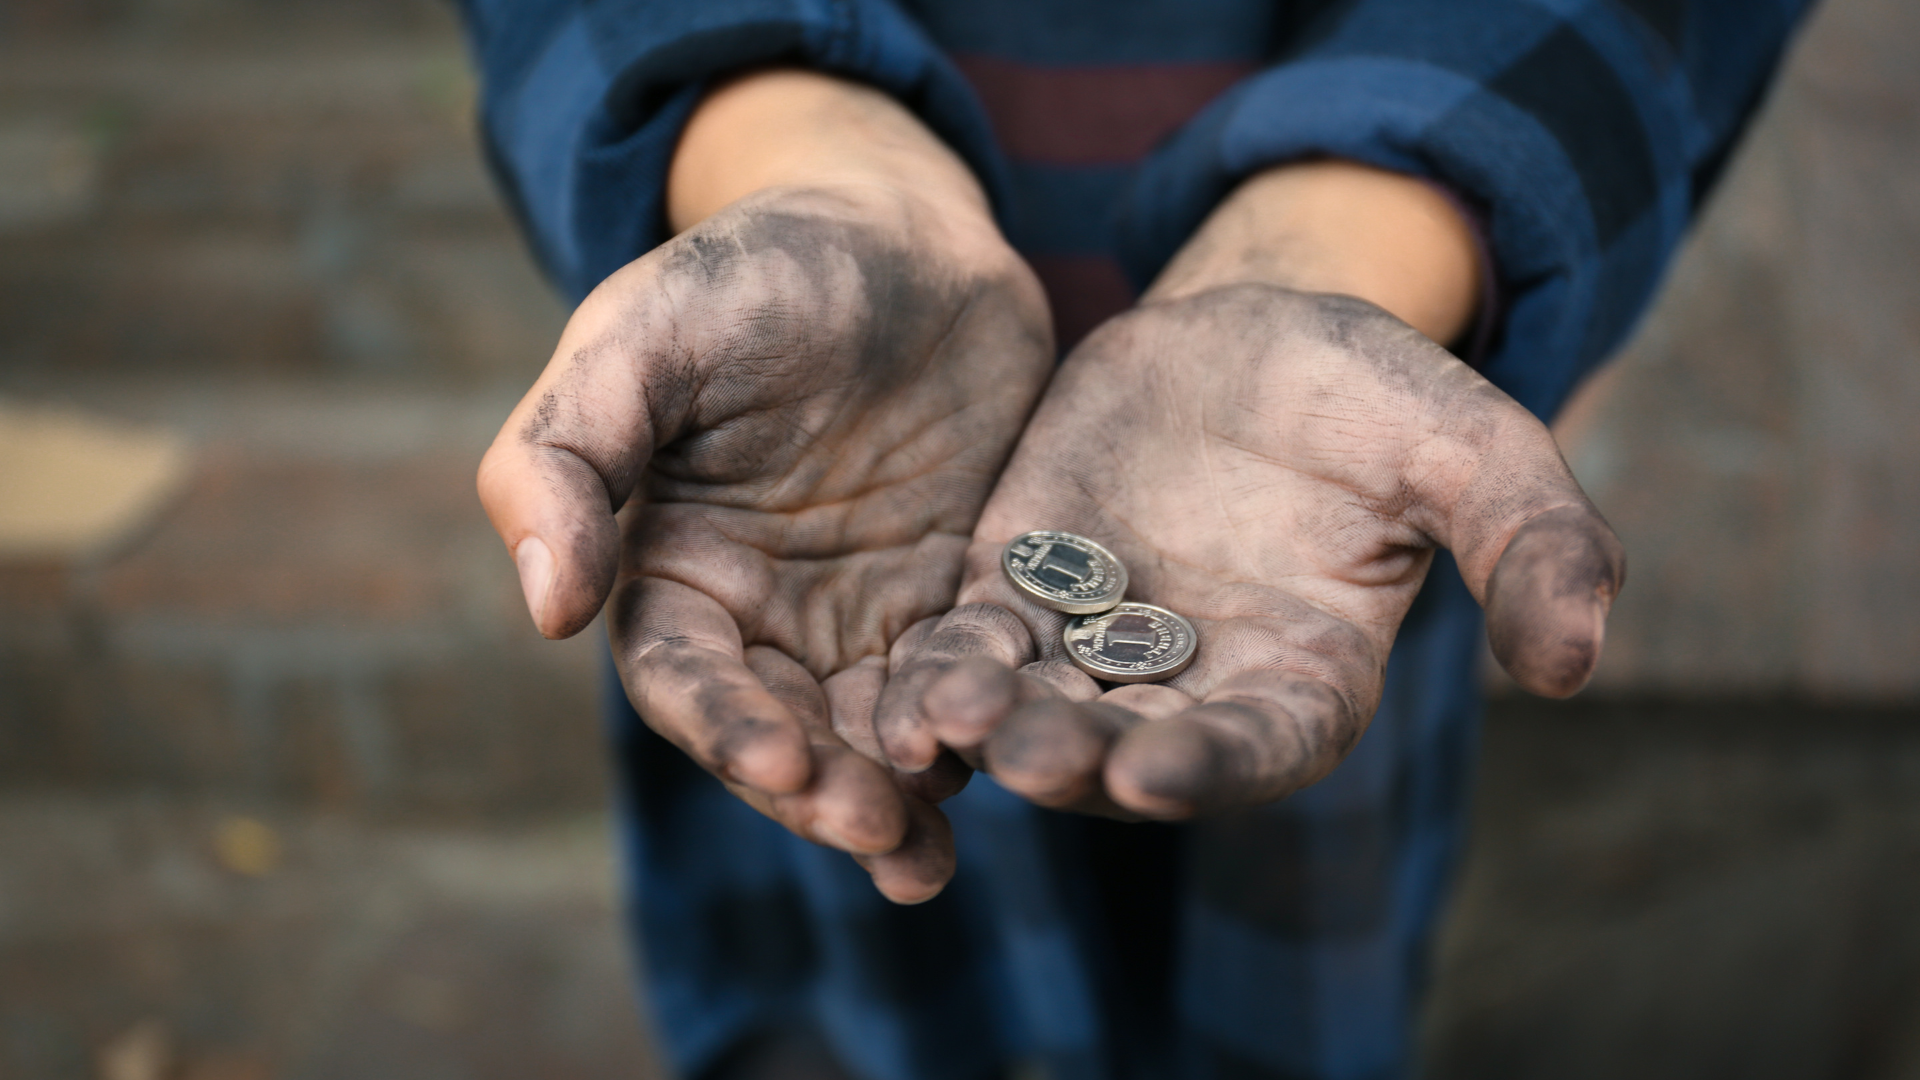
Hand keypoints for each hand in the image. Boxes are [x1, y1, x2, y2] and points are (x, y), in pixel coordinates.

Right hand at [477, 73, 1052, 900]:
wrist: (900, 226)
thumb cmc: (753, 267)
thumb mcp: (644, 334)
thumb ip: (569, 455)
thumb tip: (546, 611)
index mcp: (674, 566)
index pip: (684, 676)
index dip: (723, 724)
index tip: (775, 759)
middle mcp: (764, 613)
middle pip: (782, 731)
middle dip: (820, 790)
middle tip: (877, 828)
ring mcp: (864, 614)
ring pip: (874, 734)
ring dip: (897, 798)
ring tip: (929, 856)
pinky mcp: (956, 598)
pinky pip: (965, 684)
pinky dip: (980, 735)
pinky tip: (1010, 768)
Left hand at [874, 163, 1623, 820]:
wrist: (1252, 335)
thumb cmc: (1373, 395)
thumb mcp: (1468, 445)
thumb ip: (1530, 542)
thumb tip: (1580, 666)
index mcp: (1304, 680)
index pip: (1261, 746)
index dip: (1212, 764)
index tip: (1156, 772)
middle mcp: (1193, 688)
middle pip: (1130, 748)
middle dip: (1080, 757)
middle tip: (1030, 756)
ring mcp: (1096, 648)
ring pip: (1037, 709)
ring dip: (990, 727)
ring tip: (944, 720)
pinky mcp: (1017, 592)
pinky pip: (972, 647)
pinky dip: (938, 672)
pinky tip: (897, 689)